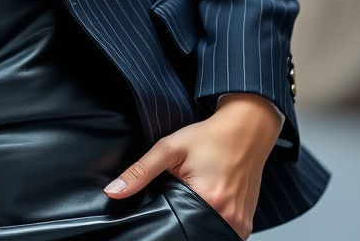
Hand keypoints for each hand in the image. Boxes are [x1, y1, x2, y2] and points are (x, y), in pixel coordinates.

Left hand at [102, 94, 280, 239]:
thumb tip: (113, 191)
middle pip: (190, 231)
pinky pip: (224, 233)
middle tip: (178, 194)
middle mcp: (228, 218)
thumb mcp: (170, 147)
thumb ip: (141, 171)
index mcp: (209, 200)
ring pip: (207, 233)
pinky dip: (211, 222)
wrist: (246, 130)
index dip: (164, 217)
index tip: (163, 201)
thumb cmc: (209, 137)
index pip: (174, 225)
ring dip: (196, 221)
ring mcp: (240, 224)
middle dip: (179, 218)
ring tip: (193, 197)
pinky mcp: (246, 224)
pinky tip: (206, 203)